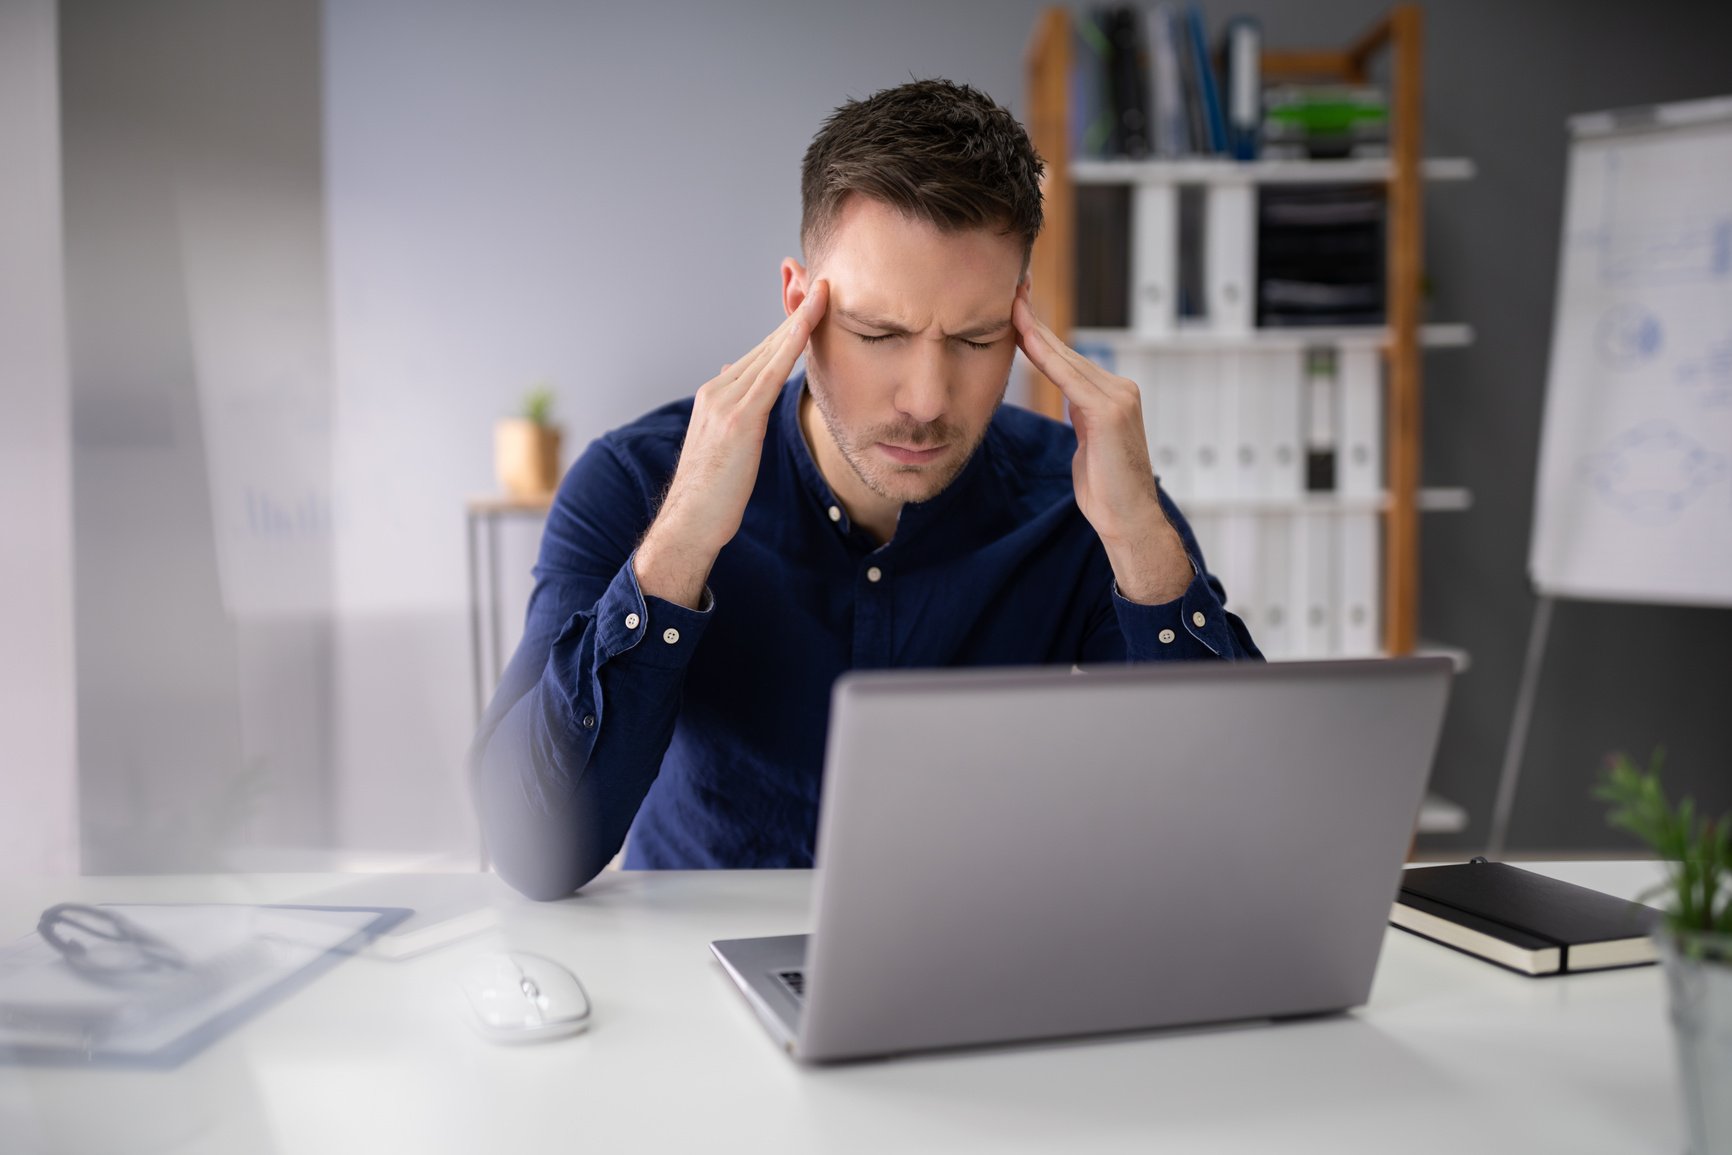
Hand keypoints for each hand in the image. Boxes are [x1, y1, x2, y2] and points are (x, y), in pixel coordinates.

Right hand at [635, 281, 828, 607]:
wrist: (690, 522)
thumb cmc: (711, 492)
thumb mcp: (723, 445)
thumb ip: (732, 410)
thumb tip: (735, 380)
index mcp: (715, 395)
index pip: (759, 352)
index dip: (787, 326)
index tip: (810, 300)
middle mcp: (718, 390)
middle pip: (766, 343)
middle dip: (796, 310)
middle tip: (823, 279)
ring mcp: (725, 401)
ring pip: (770, 350)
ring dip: (800, 317)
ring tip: (825, 289)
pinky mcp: (738, 418)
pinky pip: (772, 371)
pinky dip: (792, 342)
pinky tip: (810, 321)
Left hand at [1011, 285, 1191, 604]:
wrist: (1128, 520)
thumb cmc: (1107, 490)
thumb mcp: (1089, 444)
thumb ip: (1082, 414)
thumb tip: (1070, 398)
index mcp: (1113, 395)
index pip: (1068, 359)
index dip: (1040, 334)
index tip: (1018, 308)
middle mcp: (1120, 389)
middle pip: (1066, 351)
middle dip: (1035, 322)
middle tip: (1011, 289)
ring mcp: (1118, 398)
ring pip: (1066, 359)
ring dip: (1035, 332)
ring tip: (1011, 304)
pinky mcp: (1110, 412)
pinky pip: (1069, 378)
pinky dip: (1046, 357)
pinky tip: (1026, 338)